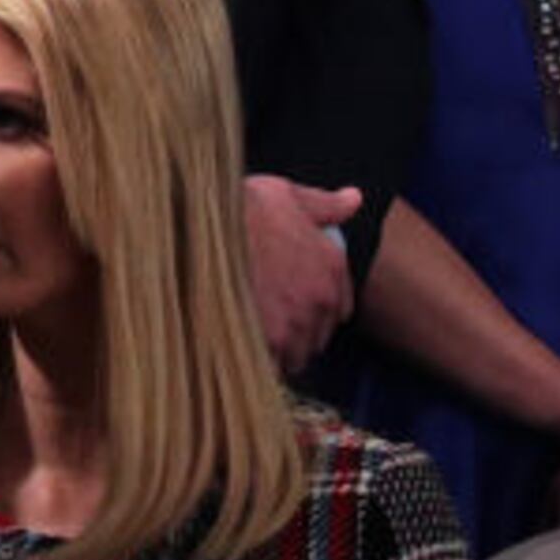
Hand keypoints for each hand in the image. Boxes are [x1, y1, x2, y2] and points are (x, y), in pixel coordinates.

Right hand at [240, 174, 361, 369]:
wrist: (203, 226)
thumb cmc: (243, 207)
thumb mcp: (288, 194)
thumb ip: (326, 204)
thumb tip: (355, 198)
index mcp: (331, 267)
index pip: (340, 307)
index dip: (316, 308)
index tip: (294, 305)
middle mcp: (320, 300)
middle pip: (317, 336)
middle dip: (298, 334)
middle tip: (268, 323)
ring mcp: (295, 324)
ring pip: (295, 355)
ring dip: (279, 352)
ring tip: (251, 341)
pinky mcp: (267, 342)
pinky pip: (271, 365)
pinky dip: (259, 363)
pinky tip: (239, 351)